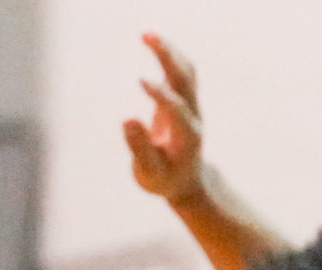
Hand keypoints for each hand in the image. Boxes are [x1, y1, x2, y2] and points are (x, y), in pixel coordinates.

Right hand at [123, 33, 204, 201]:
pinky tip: (151, 40)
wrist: (184, 182)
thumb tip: (128, 120)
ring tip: (147, 35)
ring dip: (169, 51)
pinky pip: (181, 72)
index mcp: (186, 137)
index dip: (161, 95)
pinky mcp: (183, 100)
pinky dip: (169, 55)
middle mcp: (193, 118)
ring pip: (186, 73)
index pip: (177, 110)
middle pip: (185, 83)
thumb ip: (140, 149)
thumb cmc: (164, 179)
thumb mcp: (149, 173)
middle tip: (147, 37)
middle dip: (168, 59)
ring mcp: (190, 107)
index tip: (141, 80)